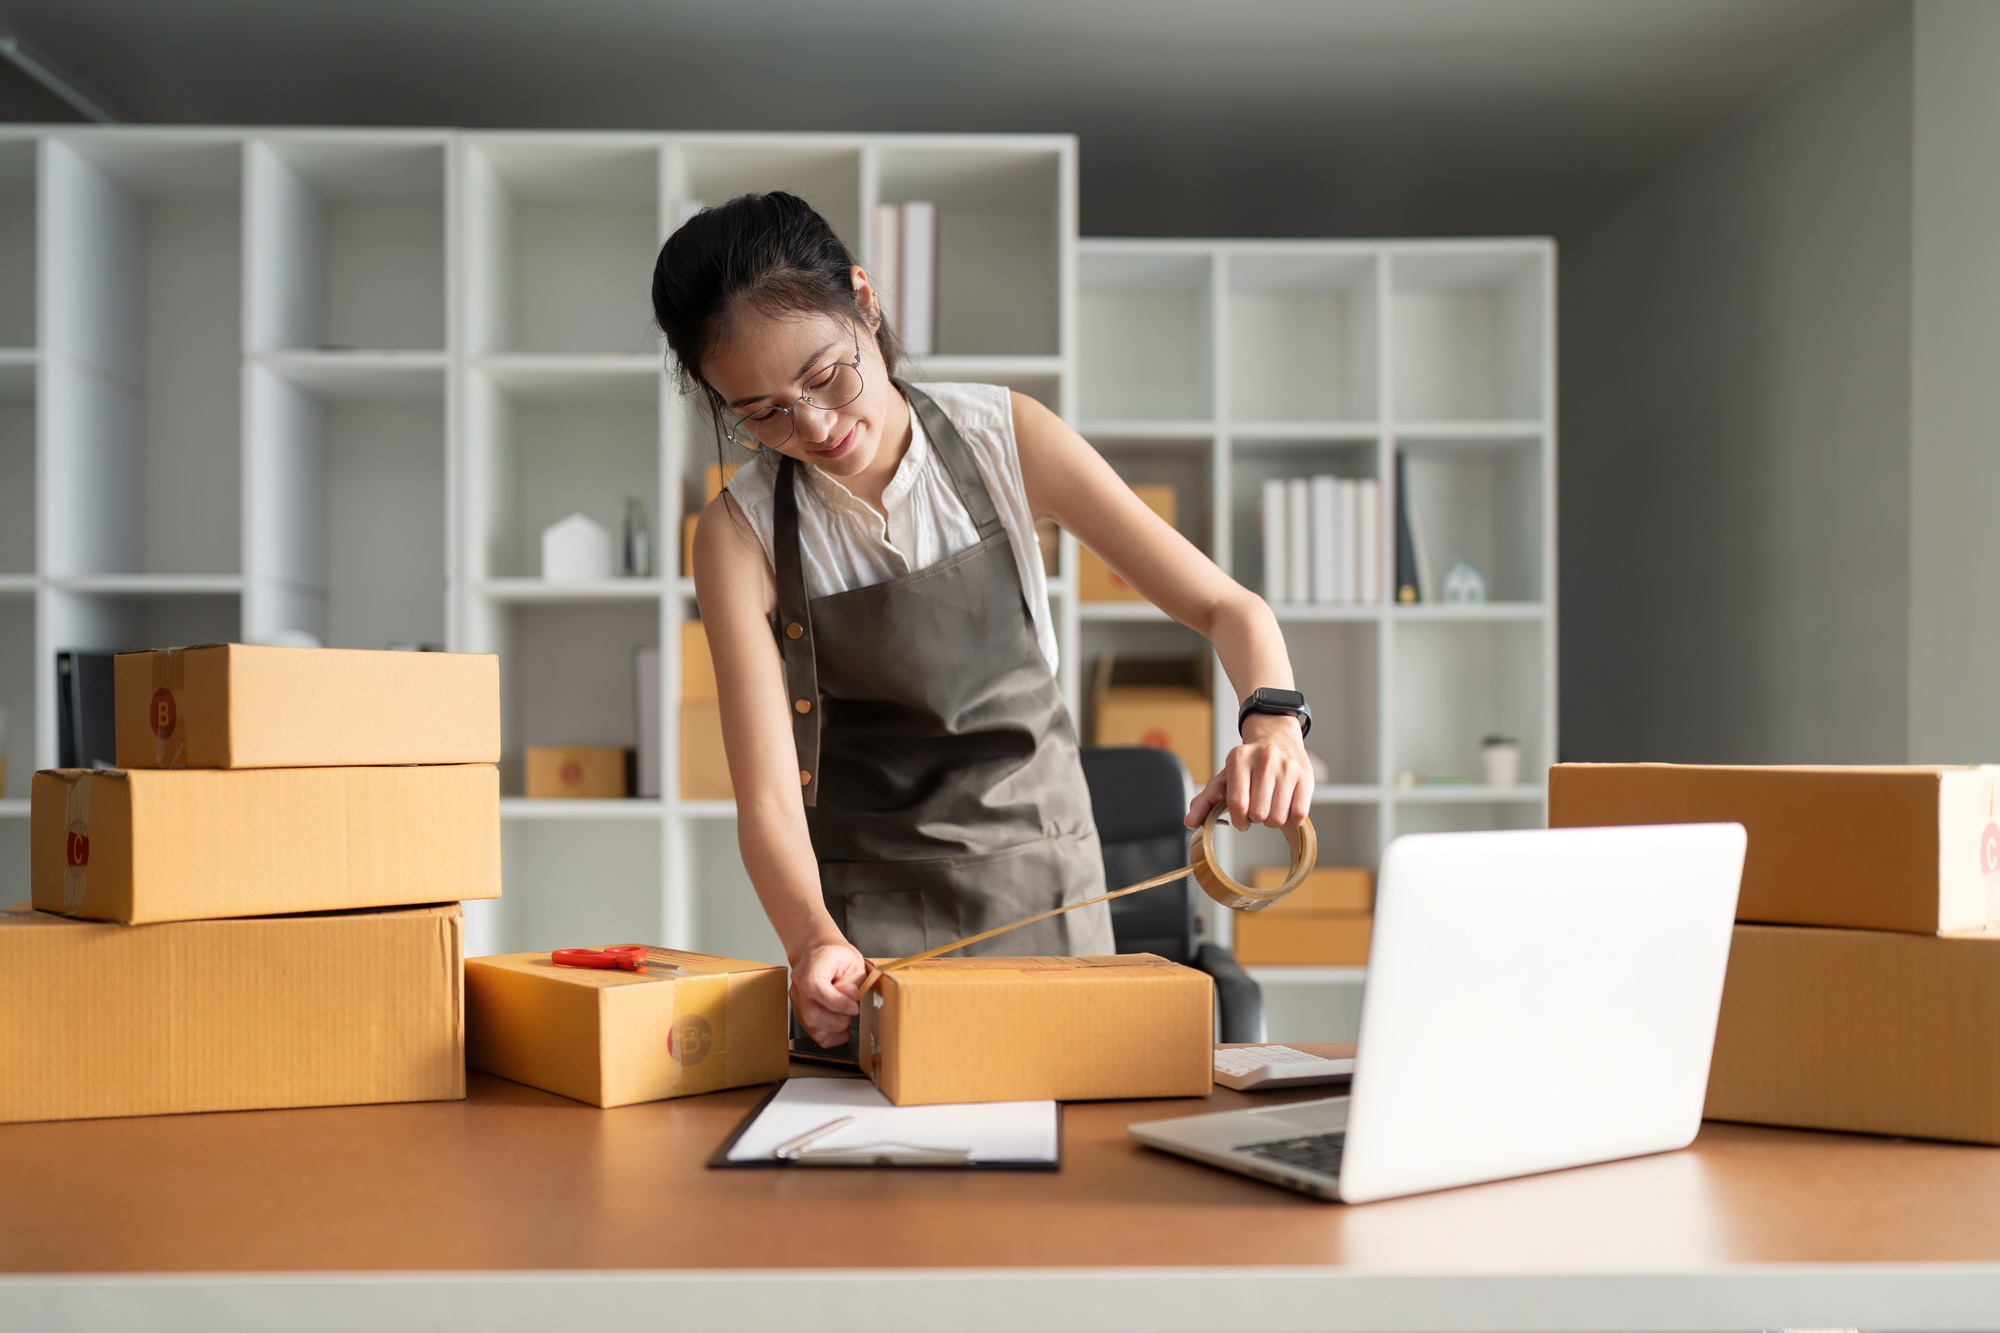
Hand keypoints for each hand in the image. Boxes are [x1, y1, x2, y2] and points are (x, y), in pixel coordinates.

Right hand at [790, 937, 869, 1047]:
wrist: (818, 952)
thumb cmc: (835, 955)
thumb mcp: (851, 961)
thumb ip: (852, 982)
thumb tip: (850, 999)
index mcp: (810, 970)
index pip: (817, 990)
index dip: (838, 1003)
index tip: (854, 1006)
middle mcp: (798, 987)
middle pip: (812, 1015)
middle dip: (838, 1020)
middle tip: (852, 1012)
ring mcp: (797, 1002)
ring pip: (812, 1027)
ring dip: (835, 1029)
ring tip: (846, 1016)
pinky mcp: (800, 1013)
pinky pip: (813, 1033)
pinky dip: (830, 1035)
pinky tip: (840, 1025)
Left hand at [1186, 713, 1313, 830]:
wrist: (1277, 738)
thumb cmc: (1248, 765)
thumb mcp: (1223, 778)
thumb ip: (1204, 801)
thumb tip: (1190, 822)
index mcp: (1239, 758)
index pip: (1237, 804)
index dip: (1239, 820)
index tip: (1241, 819)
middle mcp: (1264, 759)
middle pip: (1258, 813)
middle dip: (1255, 819)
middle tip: (1257, 809)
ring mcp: (1287, 768)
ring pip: (1278, 817)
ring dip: (1272, 821)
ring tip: (1270, 806)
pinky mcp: (1306, 778)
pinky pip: (1299, 815)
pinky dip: (1290, 821)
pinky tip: (1284, 809)